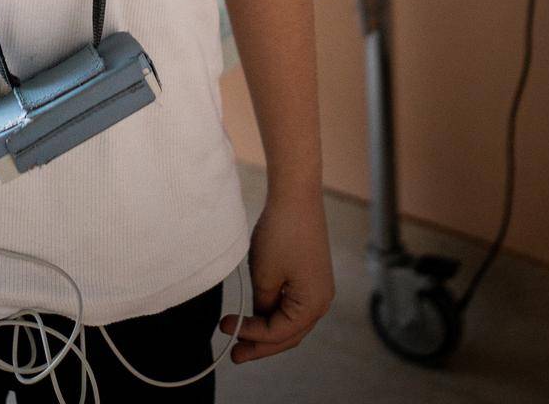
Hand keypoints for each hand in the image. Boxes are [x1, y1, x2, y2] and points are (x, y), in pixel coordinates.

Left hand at [217, 190, 334, 363]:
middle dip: (261, 344)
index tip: (226, 329)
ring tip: (242, 336)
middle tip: (235, 354)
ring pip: (290, 321)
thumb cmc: (281, 233)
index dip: (251, 335)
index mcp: (313, 305)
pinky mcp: (311, 275)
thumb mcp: (265, 275)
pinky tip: (257, 312)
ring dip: (267, 329)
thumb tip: (261, 317)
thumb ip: (262, 304)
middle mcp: (321, 301)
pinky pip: (292, 304)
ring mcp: (318, 288)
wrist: (295, 195)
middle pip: (288, 334)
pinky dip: (274, 312)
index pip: (279, 334)